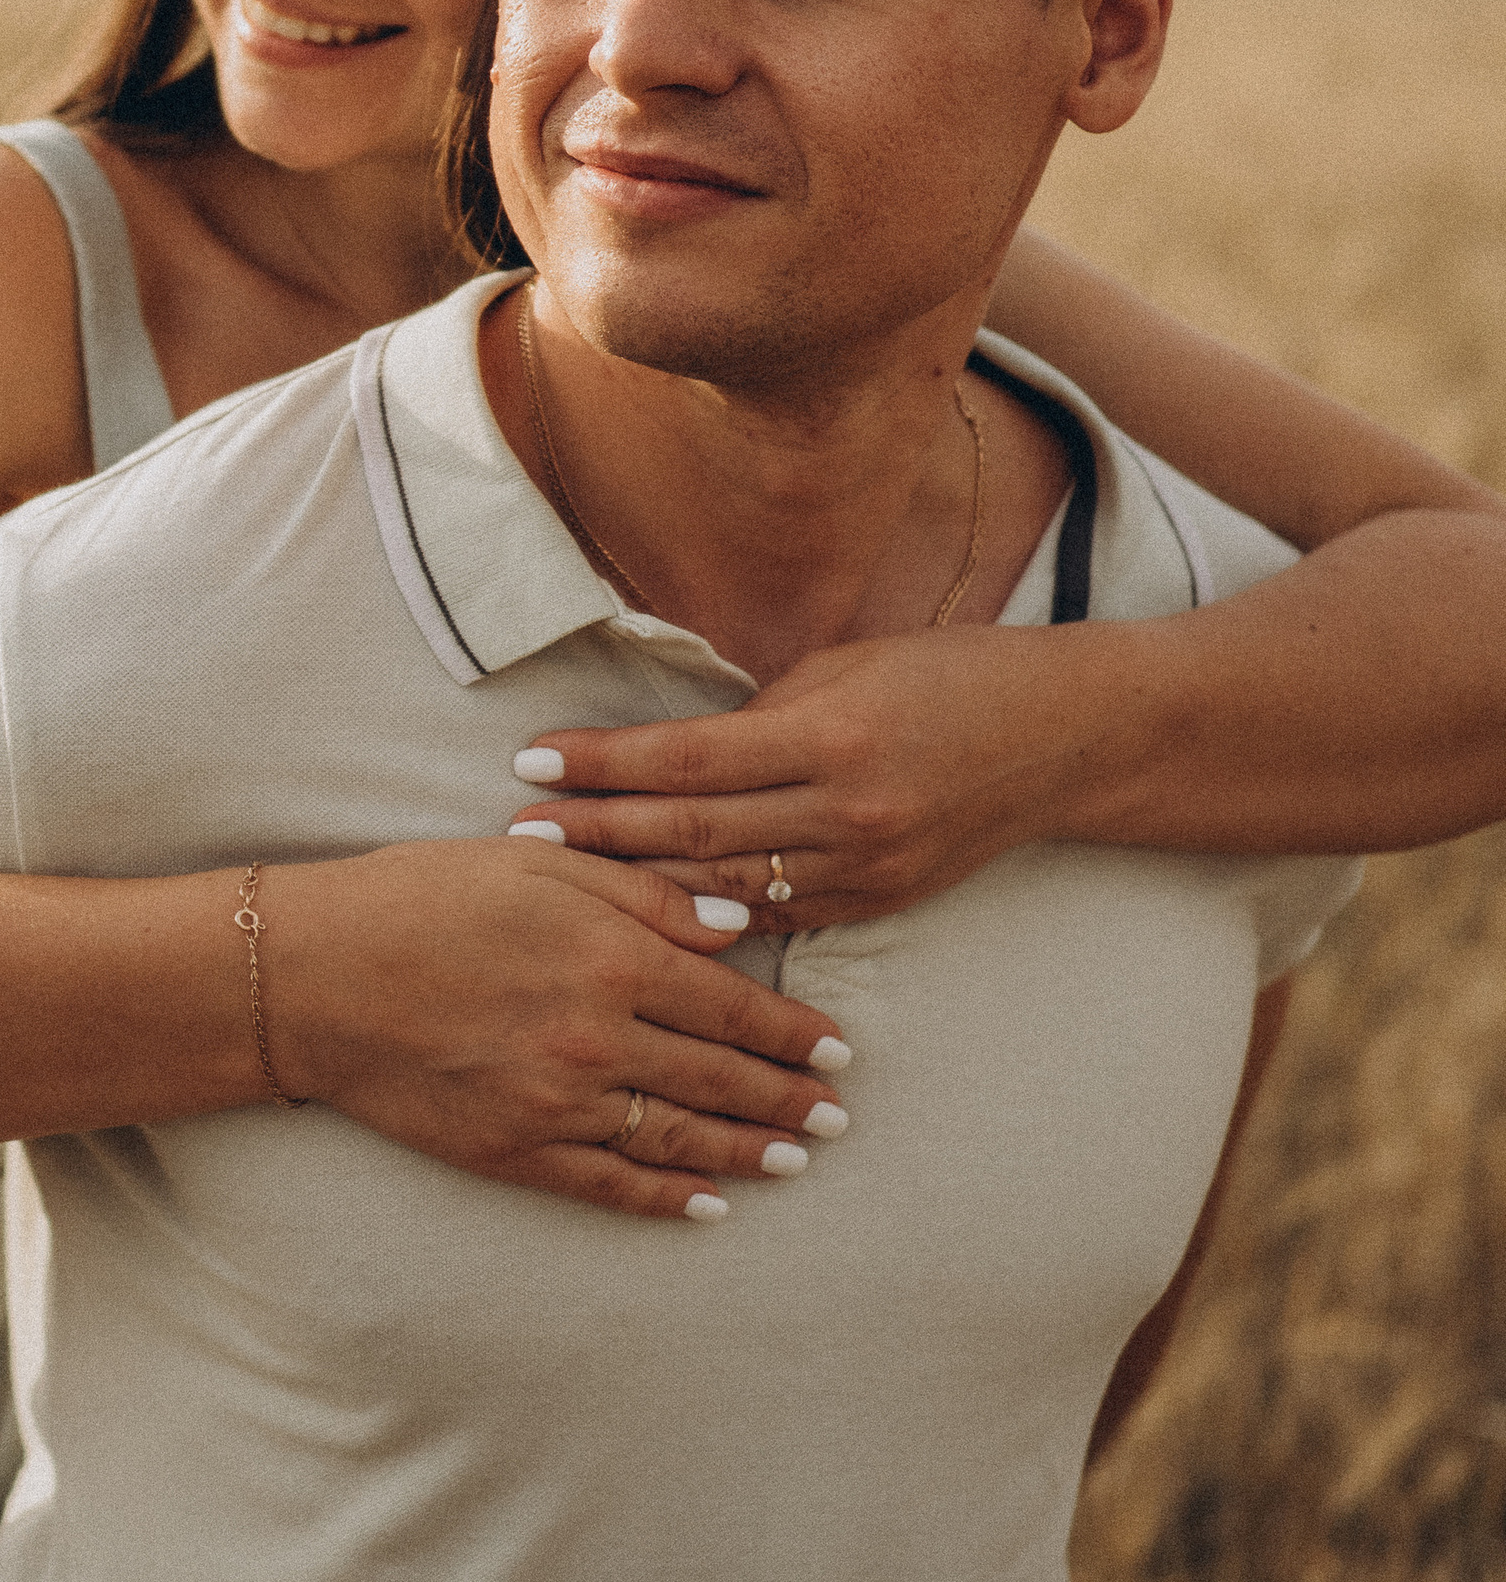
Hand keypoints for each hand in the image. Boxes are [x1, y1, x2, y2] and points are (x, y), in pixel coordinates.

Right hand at [261, 839, 849, 1222]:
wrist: (315, 977)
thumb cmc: (422, 898)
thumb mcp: (538, 862)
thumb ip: (645, 894)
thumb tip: (734, 928)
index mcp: (611, 956)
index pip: (732, 1006)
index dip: (793, 1032)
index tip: (838, 1047)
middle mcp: (599, 1038)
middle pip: (722, 1078)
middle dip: (790, 1098)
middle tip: (840, 1114)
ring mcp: (560, 1105)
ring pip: (681, 1138)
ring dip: (749, 1151)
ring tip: (798, 1157)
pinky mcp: (517, 1152)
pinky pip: (613, 1184)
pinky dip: (669, 1196)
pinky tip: (710, 1202)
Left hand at [508, 624, 1091, 926]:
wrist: (1064, 738)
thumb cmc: (947, 675)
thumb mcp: (846, 667)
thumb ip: (760, 716)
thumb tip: (672, 752)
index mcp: (831, 736)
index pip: (687, 759)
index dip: (603, 764)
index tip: (531, 760)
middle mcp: (845, 811)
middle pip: (692, 832)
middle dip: (597, 833)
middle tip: (518, 834)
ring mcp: (865, 868)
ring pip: (723, 888)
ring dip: (635, 884)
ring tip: (560, 877)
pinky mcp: (879, 904)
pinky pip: (773, 914)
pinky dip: (706, 914)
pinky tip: (646, 914)